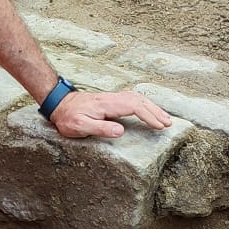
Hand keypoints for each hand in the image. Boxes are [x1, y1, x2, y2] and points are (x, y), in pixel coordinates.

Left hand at [50, 89, 174, 140]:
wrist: (59, 104)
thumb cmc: (68, 117)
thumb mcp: (80, 126)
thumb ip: (100, 128)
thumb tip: (121, 131)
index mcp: (107, 104)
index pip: (134, 107)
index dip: (149, 116)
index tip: (159, 126)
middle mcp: (113, 98)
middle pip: (140, 100)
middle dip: (156, 111)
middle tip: (168, 124)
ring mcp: (113, 98)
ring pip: (138, 98)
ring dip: (153, 107)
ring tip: (165, 118)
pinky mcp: (112, 101)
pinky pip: (133, 100)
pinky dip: (145, 105)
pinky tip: (150, 111)